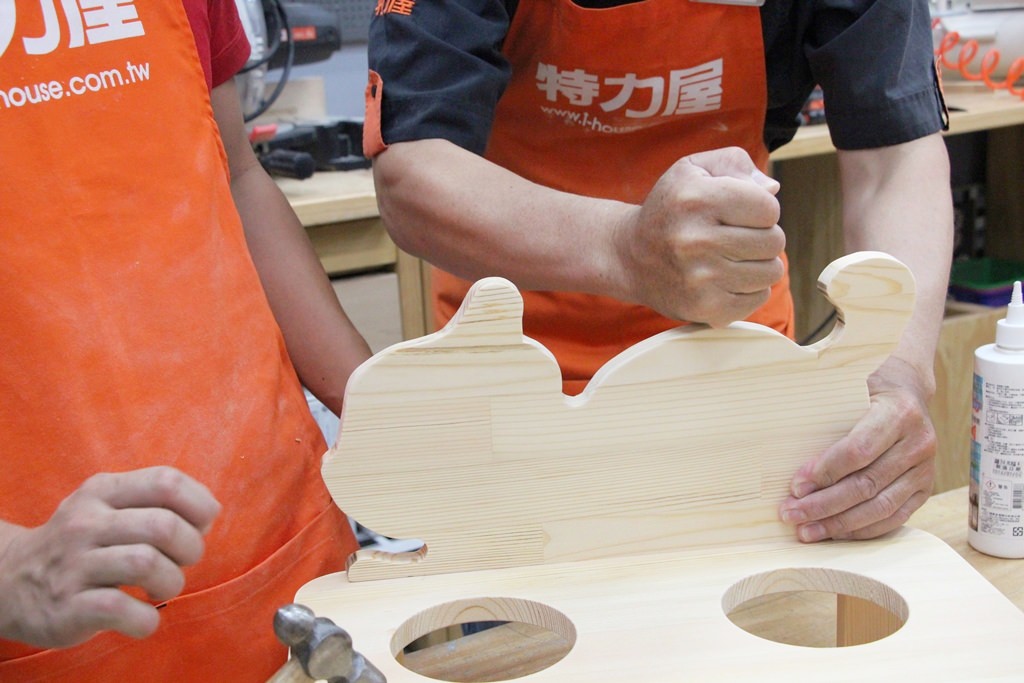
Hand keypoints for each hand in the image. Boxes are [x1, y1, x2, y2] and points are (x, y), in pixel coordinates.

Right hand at [0, 466, 220, 647]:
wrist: (8, 581)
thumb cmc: (82, 543)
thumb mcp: (107, 506)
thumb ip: (155, 502)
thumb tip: (207, 516)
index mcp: (103, 491)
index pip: (167, 482)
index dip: (199, 505)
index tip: (200, 526)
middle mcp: (86, 522)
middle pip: (164, 526)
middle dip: (190, 548)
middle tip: (181, 562)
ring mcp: (74, 565)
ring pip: (147, 564)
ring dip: (171, 582)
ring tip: (161, 588)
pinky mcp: (67, 607)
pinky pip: (122, 610)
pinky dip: (147, 619)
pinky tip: (142, 615)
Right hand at [613, 147, 785, 325]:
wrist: (629, 257)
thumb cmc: (671, 209)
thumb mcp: (693, 169)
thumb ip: (735, 163)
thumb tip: (772, 189)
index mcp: (696, 199)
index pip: (769, 208)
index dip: (761, 208)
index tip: (740, 213)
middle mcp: (696, 240)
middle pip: (774, 241)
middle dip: (762, 236)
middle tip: (736, 237)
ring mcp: (700, 279)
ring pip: (771, 272)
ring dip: (758, 264)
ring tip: (731, 257)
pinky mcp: (704, 308)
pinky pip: (758, 298)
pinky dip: (750, 289)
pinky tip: (726, 278)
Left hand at [778, 357, 936, 541]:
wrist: (907, 392)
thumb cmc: (866, 391)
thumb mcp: (849, 389)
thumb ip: (827, 413)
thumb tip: (783, 445)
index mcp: (899, 413)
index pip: (859, 450)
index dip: (826, 471)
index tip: (796, 486)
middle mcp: (918, 443)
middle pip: (866, 484)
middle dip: (824, 504)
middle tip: (790, 513)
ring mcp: (925, 469)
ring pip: (880, 506)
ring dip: (839, 523)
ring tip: (806, 531)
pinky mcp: (925, 490)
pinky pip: (893, 518)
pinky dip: (861, 530)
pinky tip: (834, 534)